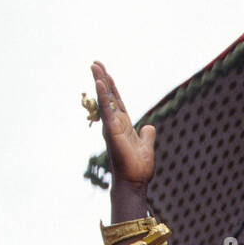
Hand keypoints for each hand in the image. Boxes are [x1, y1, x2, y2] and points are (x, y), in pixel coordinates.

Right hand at [91, 61, 156, 191]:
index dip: (111, 87)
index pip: (116, 101)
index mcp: (123, 125)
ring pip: (105, 100)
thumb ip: (147, 136)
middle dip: (102, 79)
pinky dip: (103, 96)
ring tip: (94, 66)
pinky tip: (100, 82)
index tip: (105, 72)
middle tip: (94, 62)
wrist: (134, 181)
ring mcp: (112, 126)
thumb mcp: (146, 146)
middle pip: (108, 97)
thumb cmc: (138, 168)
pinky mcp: (112, 131)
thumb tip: (149, 127)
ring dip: (100, 82)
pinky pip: (107, 110)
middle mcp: (115, 124)